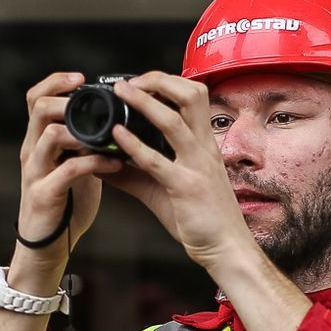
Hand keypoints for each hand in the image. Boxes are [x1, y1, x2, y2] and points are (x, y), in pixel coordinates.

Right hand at [12, 71, 125, 290]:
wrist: (48, 245)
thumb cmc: (65, 203)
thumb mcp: (74, 165)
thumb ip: (85, 144)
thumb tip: (113, 124)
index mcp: (38, 141)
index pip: (35, 98)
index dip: (55, 82)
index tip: (81, 77)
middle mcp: (32, 151)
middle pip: (38, 108)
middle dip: (66, 98)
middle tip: (94, 101)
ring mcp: (35, 171)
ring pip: (49, 135)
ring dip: (82, 131)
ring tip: (108, 135)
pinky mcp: (44, 194)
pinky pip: (68, 170)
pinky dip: (94, 163)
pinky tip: (115, 165)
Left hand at [101, 72, 256, 272]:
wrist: (227, 249)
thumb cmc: (203, 220)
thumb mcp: (167, 189)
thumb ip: (135, 173)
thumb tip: (102, 163)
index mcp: (204, 144)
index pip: (193, 97)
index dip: (167, 82)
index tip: (139, 82)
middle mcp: (203, 149)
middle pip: (191, 95)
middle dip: (159, 80)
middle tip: (130, 81)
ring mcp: (197, 167)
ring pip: (174, 122)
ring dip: (144, 102)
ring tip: (121, 91)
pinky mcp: (186, 188)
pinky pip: (158, 161)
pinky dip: (134, 145)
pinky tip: (116, 135)